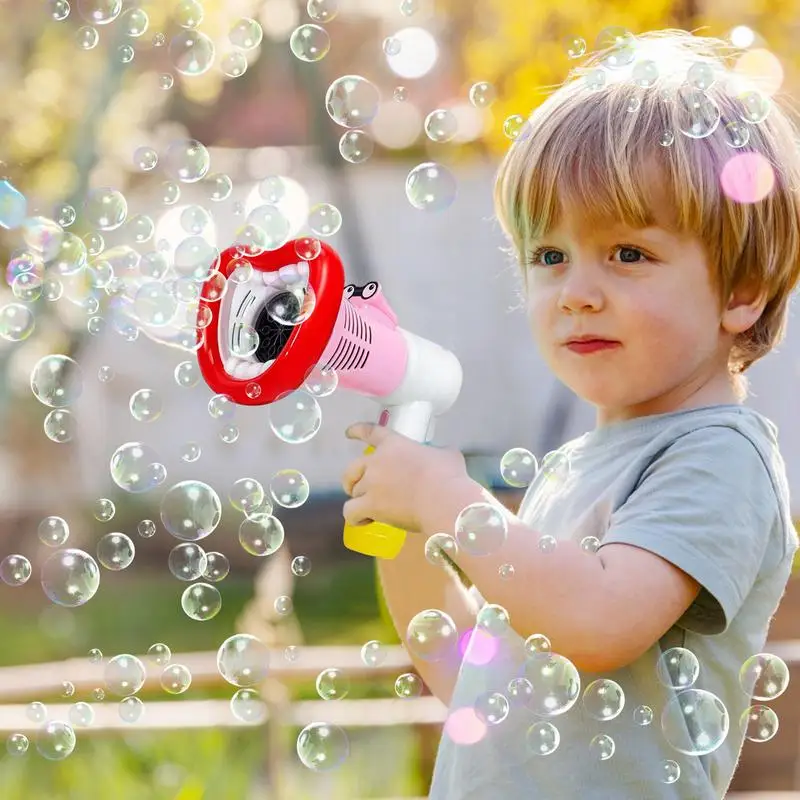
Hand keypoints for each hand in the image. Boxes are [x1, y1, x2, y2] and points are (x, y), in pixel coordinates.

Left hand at [342, 422, 469, 532]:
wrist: (444, 500)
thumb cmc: (449, 476)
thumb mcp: (447, 455)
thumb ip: (438, 453)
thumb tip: (443, 457)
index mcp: (394, 445)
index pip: (371, 433)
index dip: (358, 431)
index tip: (348, 433)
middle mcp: (377, 462)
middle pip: (352, 468)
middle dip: (352, 477)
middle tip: (357, 486)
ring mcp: (371, 484)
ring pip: (353, 491)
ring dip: (359, 498)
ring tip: (368, 508)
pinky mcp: (371, 506)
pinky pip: (351, 512)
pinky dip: (356, 517)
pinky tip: (364, 520)